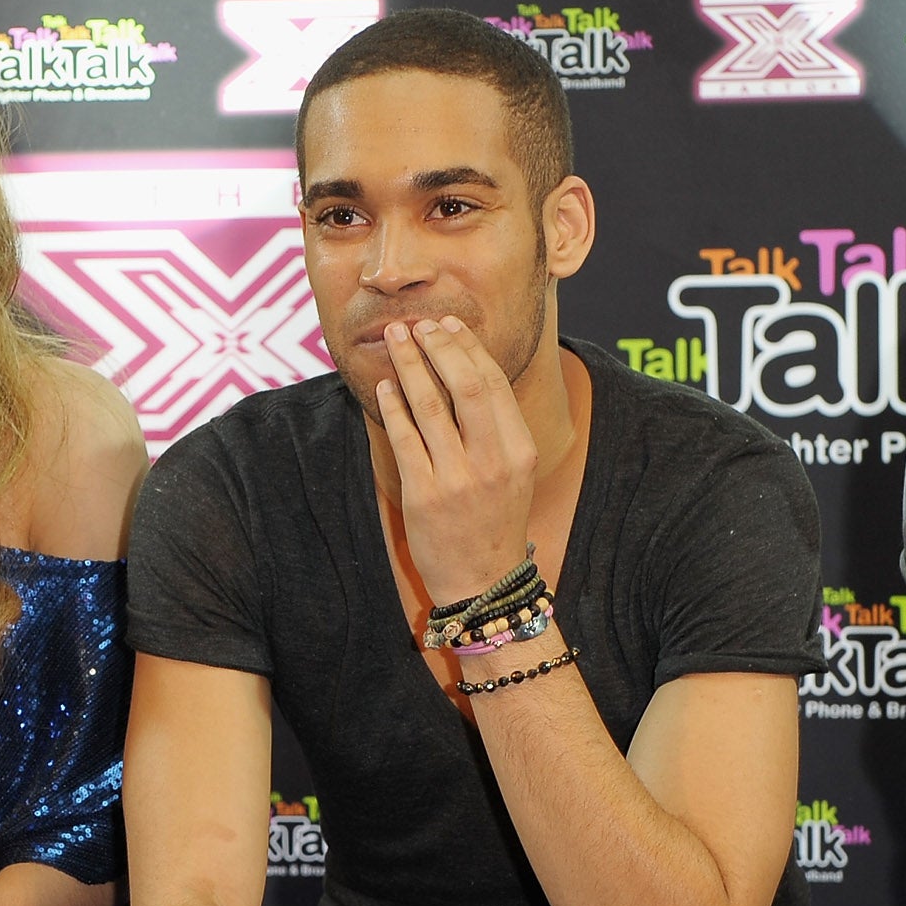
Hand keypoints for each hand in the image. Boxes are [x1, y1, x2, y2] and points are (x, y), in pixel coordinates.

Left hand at [373, 317, 538, 605]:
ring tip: (396, 339)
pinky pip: (404, 438)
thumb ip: (498, 426)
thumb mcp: (514, 471)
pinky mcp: (424, 495)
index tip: (448, 324)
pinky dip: (394, 406)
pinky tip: (385, 385)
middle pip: (465, 385)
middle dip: (439, 346)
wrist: (482, 582)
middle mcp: (492, 461)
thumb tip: (470, 369)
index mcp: (520, 450)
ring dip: (410, 365)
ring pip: (430, 406)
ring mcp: (457, 479)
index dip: (469, 347)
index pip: (493, 383)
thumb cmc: (495, 521)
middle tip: (419, 324)